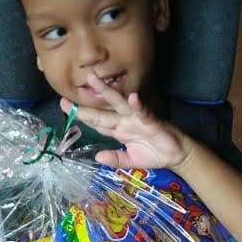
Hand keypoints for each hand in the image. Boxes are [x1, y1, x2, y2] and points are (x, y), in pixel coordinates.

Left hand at [60, 72, 192, 170]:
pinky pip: (143, 112)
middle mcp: (124, 121)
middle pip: (101, 112)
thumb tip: (97, 157)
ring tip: (95, 80)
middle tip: (65, 99)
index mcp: (118, 130)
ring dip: (107, 92)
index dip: (82, 117)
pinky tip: (132, 98)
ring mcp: (136, 119)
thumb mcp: (130, 161)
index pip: (97, 123)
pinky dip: (138, 105)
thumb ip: (115, 159)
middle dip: (84, 106)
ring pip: (119, 104)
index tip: (65, 109)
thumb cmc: (154, 154)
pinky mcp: (151, 121)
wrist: (176, 155)